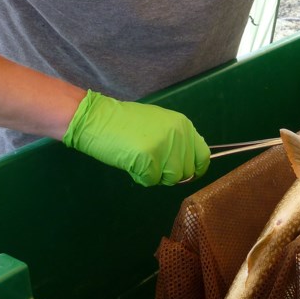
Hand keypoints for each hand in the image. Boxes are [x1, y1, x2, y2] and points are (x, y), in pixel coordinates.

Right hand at [63, 90, 210, 185]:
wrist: (96, 118)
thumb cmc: (124, 122)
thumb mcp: (159, 124)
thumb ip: (176, 139)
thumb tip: (187, 161)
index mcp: (183, 125)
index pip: (203, 155)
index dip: (196, 169)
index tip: (188, 175)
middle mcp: (178, 135)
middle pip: (185, 171)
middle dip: (169, 174)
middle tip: (151, 163)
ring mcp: (164, 147)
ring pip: (170, 178)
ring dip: (155, 176)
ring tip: (140, 160)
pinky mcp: (149, 159)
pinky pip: (151, 180)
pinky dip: (140, 176)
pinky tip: (131, 162)